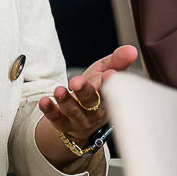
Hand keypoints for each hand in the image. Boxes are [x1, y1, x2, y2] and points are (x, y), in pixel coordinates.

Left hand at [35, 45, 138, 163]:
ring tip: (58, 91)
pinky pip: (56, 119)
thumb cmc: (95, 92)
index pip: (110, 91)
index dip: (109, 83)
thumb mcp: (105, 73)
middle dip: (84, 91)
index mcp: (108, 97)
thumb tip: (131, 50)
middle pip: (91, 102)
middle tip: (76, 82)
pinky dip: (50, 110)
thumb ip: (117, 61)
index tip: (109, 74)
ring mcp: (79, 120)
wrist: (82, 119)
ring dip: (65, 101)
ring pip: (73, 112)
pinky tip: (44, 101)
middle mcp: (95, 111)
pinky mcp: (63, 125)